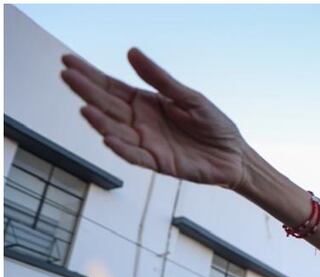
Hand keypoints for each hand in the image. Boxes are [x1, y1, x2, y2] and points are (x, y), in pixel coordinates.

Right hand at [60, 50, 248, 188]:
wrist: (235, 155)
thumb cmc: (213, 124)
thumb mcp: (189, 97)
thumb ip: (160, 79)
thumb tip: (131, 53)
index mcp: (145, 103)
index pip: (111, 87)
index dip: (89, 75)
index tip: (68, 62)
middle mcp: (140, 123)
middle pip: (108, 106)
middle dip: (87, 92)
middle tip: (67, 76)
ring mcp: (147, 143)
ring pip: (116, 132)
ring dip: (100, 122)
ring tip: (85, 108)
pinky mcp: (159, 163)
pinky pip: (136, 157)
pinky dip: (122, 149)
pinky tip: (108, 138)